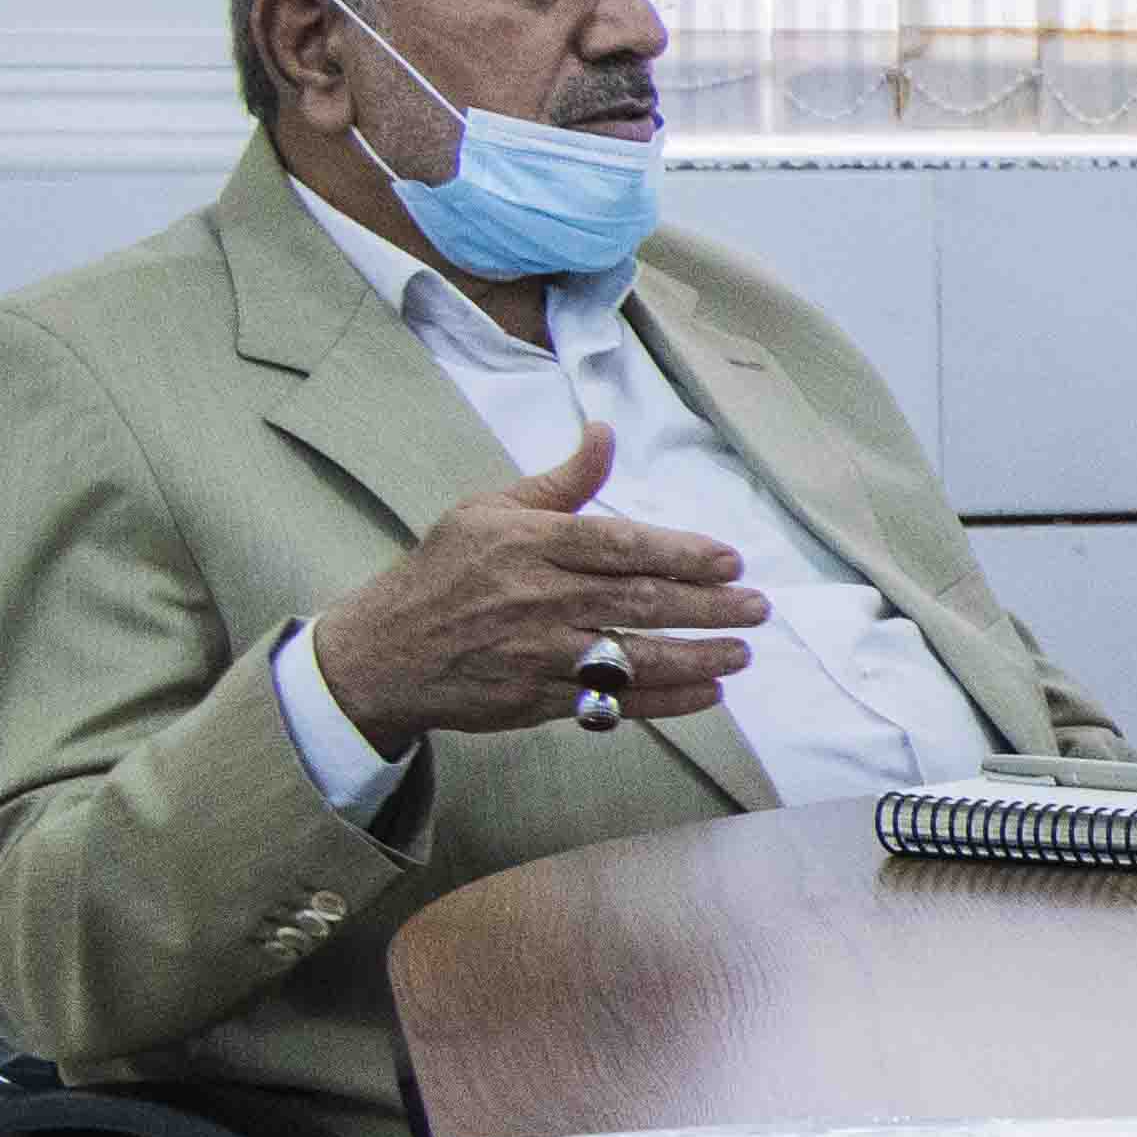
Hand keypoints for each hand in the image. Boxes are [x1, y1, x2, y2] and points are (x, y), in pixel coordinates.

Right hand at [301, 424, 762, 751]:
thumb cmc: (442, 572)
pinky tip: (709, 693)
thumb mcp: (487, 510)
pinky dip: (666, 701)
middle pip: (639, 601)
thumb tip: (605, 432)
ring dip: (698, 656)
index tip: (730, 560)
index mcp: (528, 544)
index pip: (619, 545)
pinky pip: (612, 703)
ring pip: (634, 657)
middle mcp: (537, 599)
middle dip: (709, 606)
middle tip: (757, 607)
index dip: (682, 553)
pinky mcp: (536, 700)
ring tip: (743, 651)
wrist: (379, 653)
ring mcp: (538, 654)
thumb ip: (559, 483)